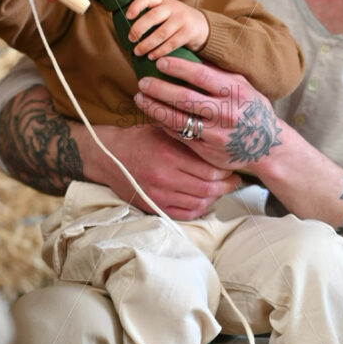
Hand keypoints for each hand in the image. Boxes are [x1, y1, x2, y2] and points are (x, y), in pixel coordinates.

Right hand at [79, 122, 239, 219]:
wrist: (108, 156)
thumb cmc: (140, 139)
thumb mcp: (164, 129)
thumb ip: (188, 137)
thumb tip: (218, 143)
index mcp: (169, 155)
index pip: (210, 170)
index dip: (226, 171)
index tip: (232, 167)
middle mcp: (164, 177)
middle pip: (208, 189)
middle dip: (226, 186)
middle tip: (234, 180)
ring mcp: (158, 195)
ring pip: (199, 203)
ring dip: (215, 198)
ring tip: (220, 189)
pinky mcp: (153, 206)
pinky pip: (185, 214)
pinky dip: (200, 209)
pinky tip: (205, 200)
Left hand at [126, 0, 208, 58]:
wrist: (202, 26)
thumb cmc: (175, 21)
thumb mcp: (165, 12)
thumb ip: (150, 15)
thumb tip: (125, 28)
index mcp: (163, 1)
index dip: (136, 6)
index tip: (127, 16)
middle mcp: (172, 8)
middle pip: (153, 16)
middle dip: (139, 28)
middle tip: (131, 39)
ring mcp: (182, 19)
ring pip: (161, 33)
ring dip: (147, 44)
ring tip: (138, 52)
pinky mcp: (188, 32)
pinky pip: (171, 43)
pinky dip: (160, 51)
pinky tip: (152, 57)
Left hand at [133, 55, 282, 173]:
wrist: (268, 146)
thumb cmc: (252, 110)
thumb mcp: (243, 86)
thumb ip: (219, 73)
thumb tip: (190, 55)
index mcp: (235, 92)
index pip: (201, 75)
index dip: (177, 67)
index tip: (160, 62)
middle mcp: (226, 113)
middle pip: (184, 98)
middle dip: (158, 88)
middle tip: (142, 82)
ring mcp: (216, 134)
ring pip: (178, 120)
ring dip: (154, 108)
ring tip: (140, 98)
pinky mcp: (208, 151)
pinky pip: (180, 136)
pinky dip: (164, 125)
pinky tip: (154, 116)